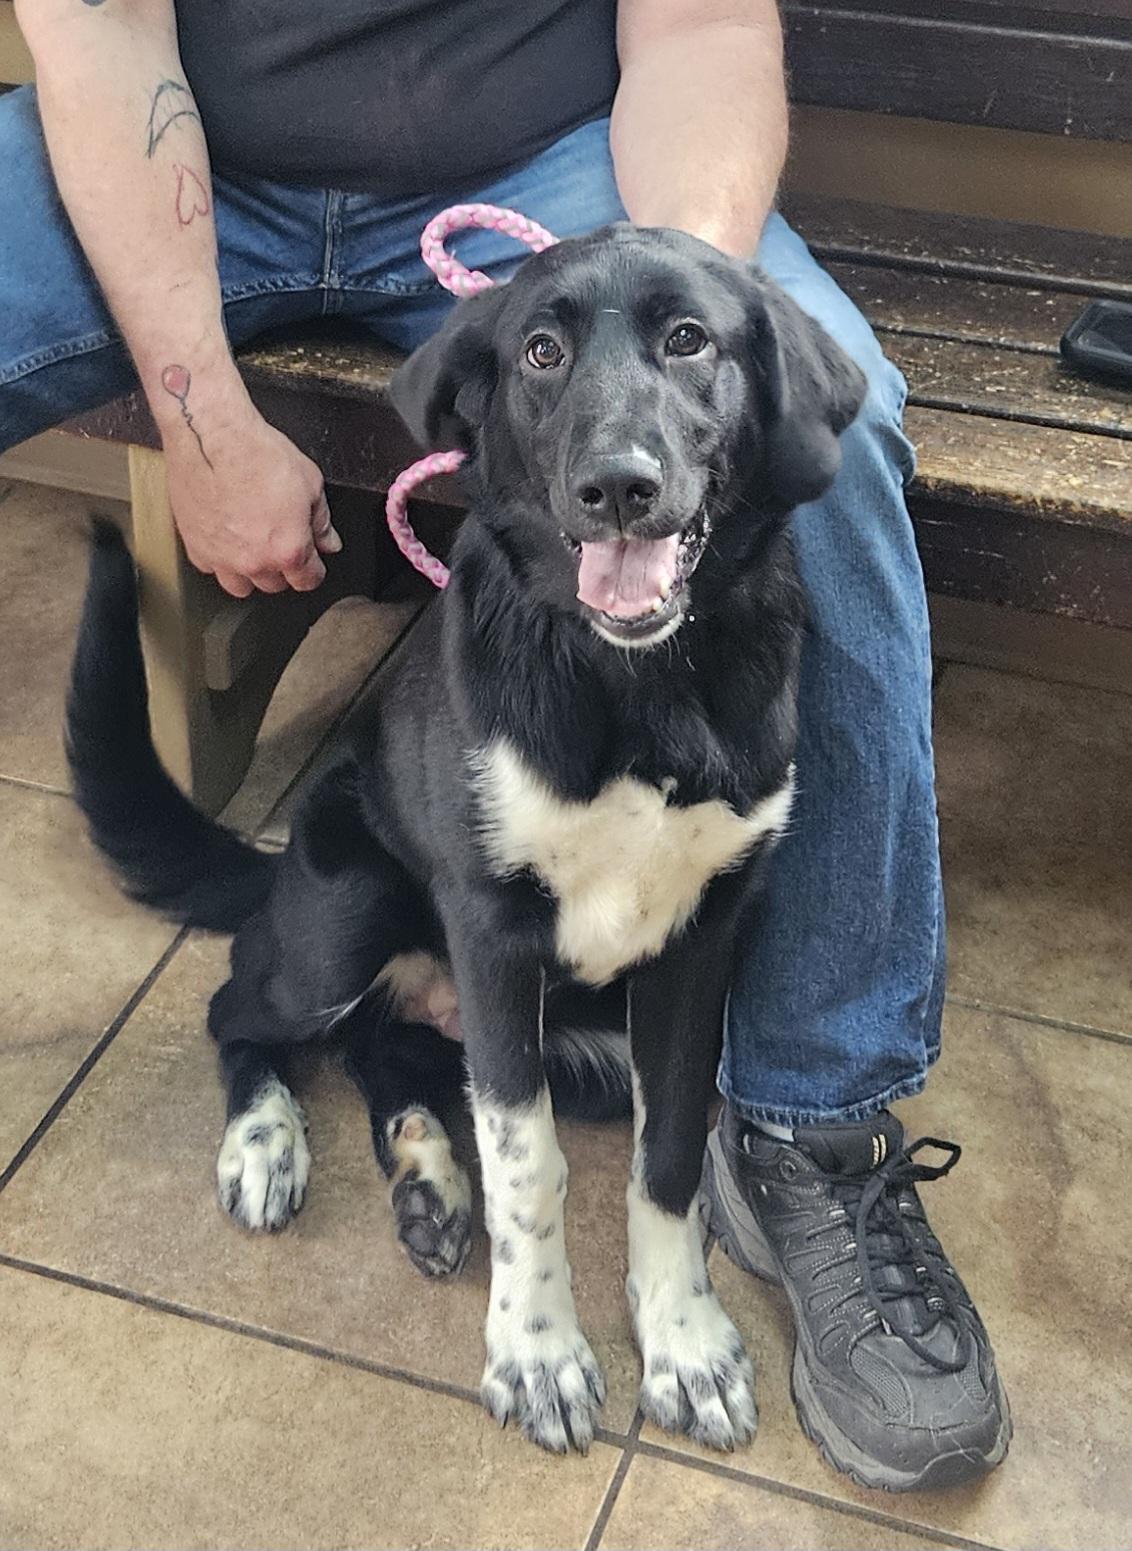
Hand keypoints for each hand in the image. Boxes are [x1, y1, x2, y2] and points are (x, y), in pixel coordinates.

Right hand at [163, 404, 341, 596]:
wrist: (211, 435)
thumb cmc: (257, 453)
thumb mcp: (310, 483)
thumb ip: (321, 521)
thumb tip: (329, 542)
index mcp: (288, 550)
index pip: (308, 580)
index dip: (313, 570)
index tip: (311, 562)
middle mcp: (254, 561)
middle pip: (274, 585)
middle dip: (282, 567)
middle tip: (280, 542)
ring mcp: (222, 558)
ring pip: (241, 586)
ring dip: (250, 572)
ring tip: (253, 547)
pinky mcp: (195, 547)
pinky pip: (211, 569)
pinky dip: (220, 559)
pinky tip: (226, 538)